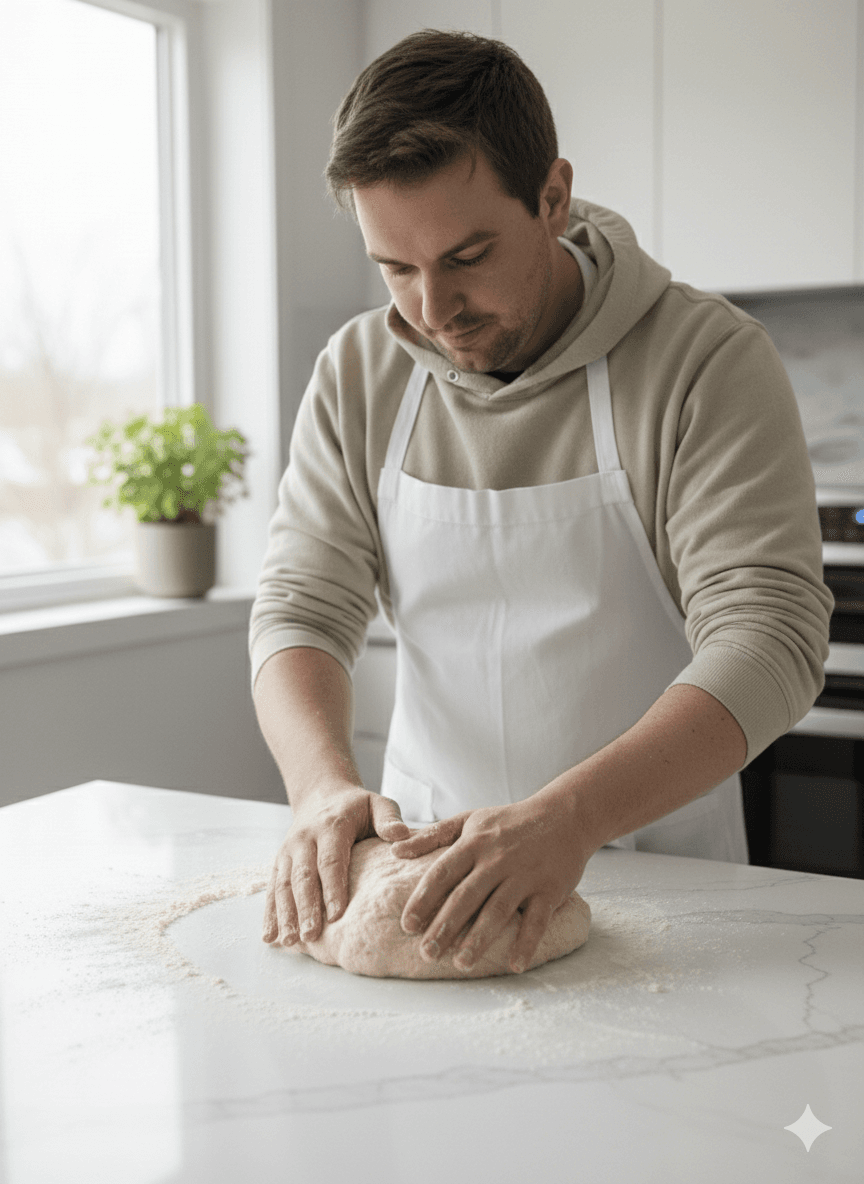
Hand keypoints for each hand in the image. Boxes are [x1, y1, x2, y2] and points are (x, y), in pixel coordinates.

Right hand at [262, 787, 408, 945]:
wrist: (321, 794)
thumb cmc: (356, 806)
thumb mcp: (376, 804)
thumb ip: (388, 818)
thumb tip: (402, 835)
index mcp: (330, 826)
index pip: (331, 860)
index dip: (333, 888)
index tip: (337, 915)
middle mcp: (304, 839)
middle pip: (303, 876)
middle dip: (306, 908)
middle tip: (312, 936)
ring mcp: (288, 851)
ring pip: (284, 885)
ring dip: (286, 914)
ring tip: (292, 942)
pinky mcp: (279, 862)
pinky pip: (272, 889)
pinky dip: (270, 914)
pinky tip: (270, 937)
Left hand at [390, 788, 590, 973]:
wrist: (564, 815)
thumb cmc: (509, 821)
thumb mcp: (469, 820)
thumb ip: (432, 835)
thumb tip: (395, 850)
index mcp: (474, 843)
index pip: (443, 873)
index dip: (424, 899)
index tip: (407, 925)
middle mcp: (497, 860)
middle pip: (466, 897)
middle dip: (445, 926)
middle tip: (426, 954)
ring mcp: (524, 875)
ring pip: (498, 911)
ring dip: (479, 939)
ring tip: (460, 964)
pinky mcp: (550, 889)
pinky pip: (537, 920)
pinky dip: (527, 942)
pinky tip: (514, 965)